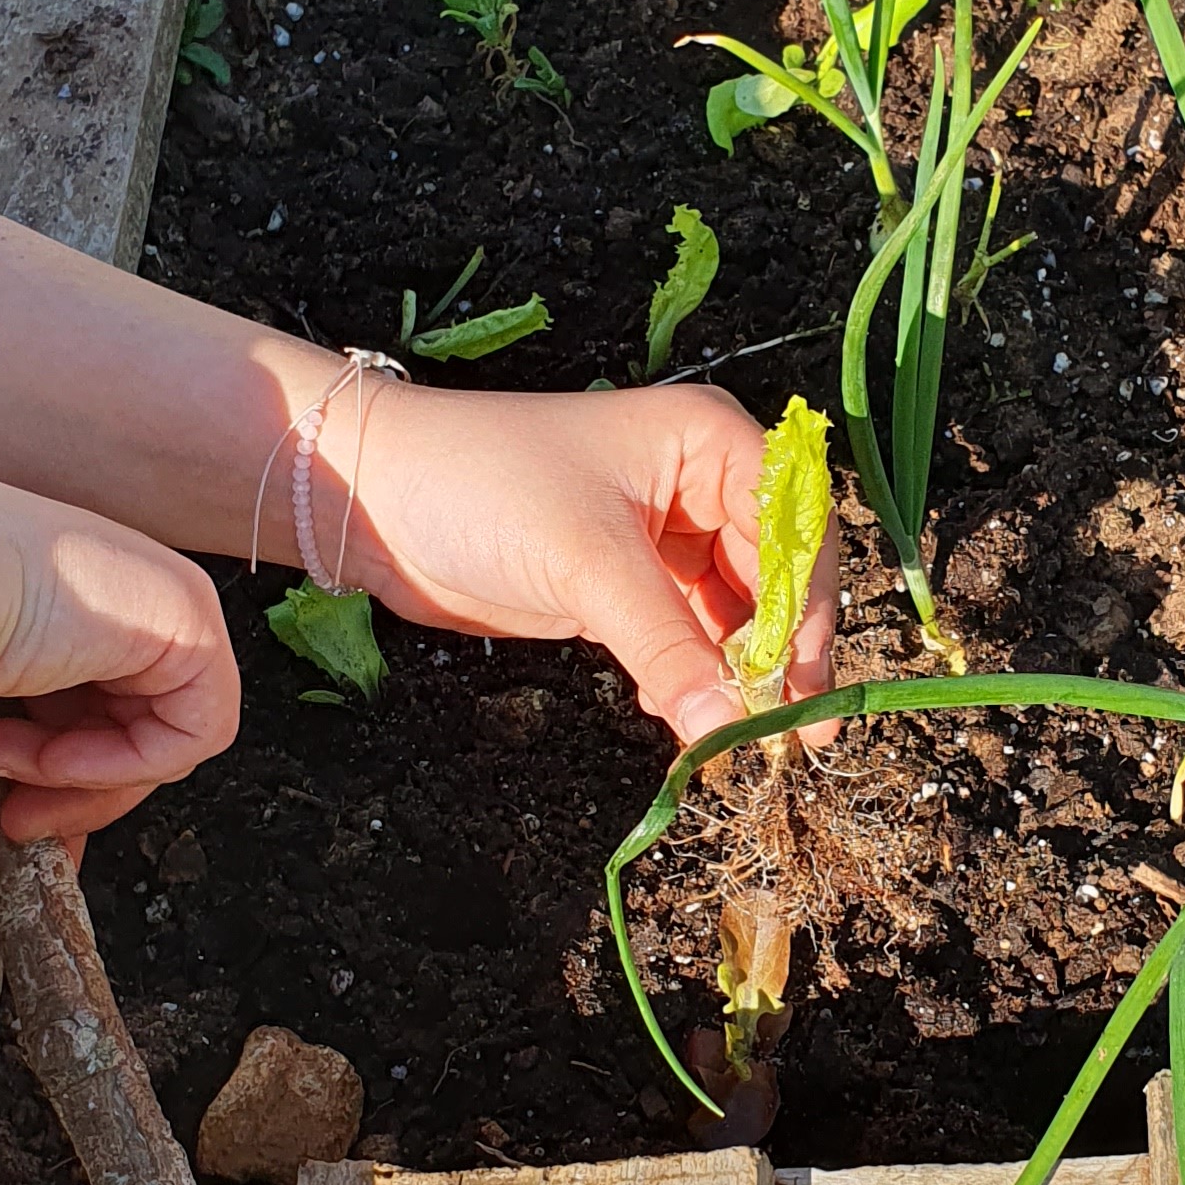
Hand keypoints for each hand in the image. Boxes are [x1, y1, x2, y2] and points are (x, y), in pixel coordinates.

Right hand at [0, 464, 240, 843]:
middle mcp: (109, 597)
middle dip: (66, 794)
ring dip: (74, 778)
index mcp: (52, 602)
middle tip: (7, 820)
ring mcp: (157, 602)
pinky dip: (122, 765)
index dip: (56, 783)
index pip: (87, 709)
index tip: (2, 820)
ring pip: (158, 742)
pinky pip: (193, 732)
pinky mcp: (191, 620)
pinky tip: (51, 755)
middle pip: (125, 731)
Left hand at [315, 380, 838, 747]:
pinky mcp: (627, 587)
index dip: (809, 608)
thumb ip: (669, 649)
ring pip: (736, 617)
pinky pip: (688, 641)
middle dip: (785, 651)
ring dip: (744, 676)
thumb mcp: (588, 565)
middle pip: (776, 577)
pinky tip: (699, 723)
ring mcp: (666, 538)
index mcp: (710, 442)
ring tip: (754, 742)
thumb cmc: (483, 486)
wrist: (376, 499)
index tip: (803, 683)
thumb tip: (732, 729)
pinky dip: (697, 681)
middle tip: (796, 731)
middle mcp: (700, 484)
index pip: (796, 528)